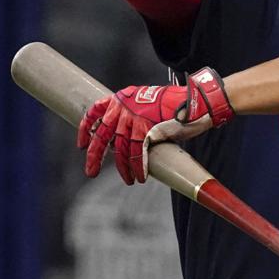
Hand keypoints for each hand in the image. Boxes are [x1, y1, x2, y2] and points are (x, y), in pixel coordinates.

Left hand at [77, 68, 233, 183]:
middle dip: (95, 156)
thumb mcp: (148, 103)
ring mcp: (134, 118)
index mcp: (122, 98)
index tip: (82, 144)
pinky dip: (139, 166)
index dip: (85, 128)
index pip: (95, 110)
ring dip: (124, 167)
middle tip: (91, 172)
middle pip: (102, 135)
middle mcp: (124, 107)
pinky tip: (140, 175)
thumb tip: (122, 140)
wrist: (196, 102)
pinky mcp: (147, 129)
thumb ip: (133, 116)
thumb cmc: (176, 105)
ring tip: (129, 180)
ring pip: (122, 148)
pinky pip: (138, 153)